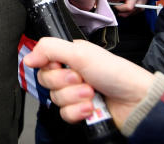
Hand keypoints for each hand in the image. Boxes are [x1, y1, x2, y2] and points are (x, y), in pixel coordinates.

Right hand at [22, 37, 153, 129]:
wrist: (136, 100)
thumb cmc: (116, 73)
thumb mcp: (80, 53)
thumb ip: (50, 49)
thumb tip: (28, 57)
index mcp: (70, 56)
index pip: (43, 62)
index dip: (50, 67)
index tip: (61, 65)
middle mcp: (71, 73)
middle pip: (47, 81)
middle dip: (65, 83)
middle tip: (82, 79)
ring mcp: (75, 93)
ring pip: (56, 99)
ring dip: (75, 97)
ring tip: (92, 93)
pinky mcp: (80, 111)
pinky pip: (65, 115)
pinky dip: (78, 111)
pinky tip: (91, 107)